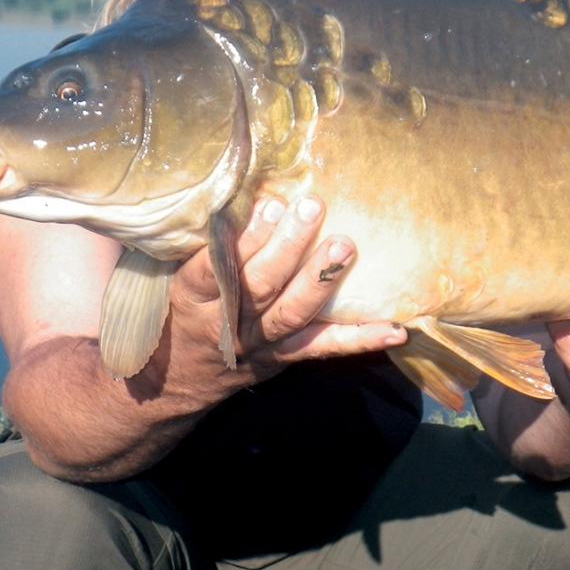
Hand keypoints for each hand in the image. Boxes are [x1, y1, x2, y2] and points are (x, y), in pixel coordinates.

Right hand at [171, 196, 405, 378]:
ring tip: (345, 244)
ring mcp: (259, 343)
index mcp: (192, 297)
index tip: (270, 204)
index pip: (215, 269)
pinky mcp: (285, 358)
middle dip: (287, 247)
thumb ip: (207, 242)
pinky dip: (360, 339)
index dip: (245, 239)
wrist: (176, 381)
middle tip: (312, 208)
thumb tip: (246, 188)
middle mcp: (226, 324)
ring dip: (320, 279)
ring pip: (291, 313)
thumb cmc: (181, 310)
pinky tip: (394, 330)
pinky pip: (324, 348)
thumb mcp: (175, 276)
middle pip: (259, 286)